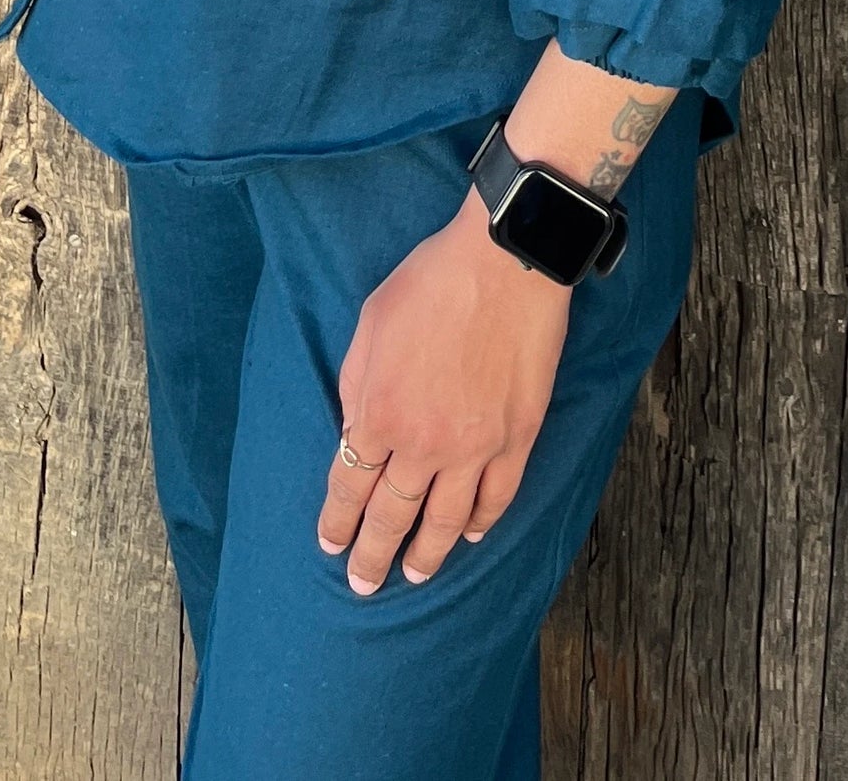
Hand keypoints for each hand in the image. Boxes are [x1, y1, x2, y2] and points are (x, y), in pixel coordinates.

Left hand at [318, 191, 568, 592]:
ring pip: (444, 521)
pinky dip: (481, 523)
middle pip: (392, 515)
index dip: (337, 521)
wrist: (504, 262)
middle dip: (371, 555)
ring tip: (413, 577)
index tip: (330, 545)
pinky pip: (496, 497)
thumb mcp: (370, 324)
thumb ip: (357, 385)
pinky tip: (468, 535)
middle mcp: (422, 443)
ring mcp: (474, 447)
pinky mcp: (516, 439)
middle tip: (362, 586)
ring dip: (425, 556)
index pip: (349, 486)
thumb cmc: (431, 281)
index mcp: (378, 413)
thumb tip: (357, 429)